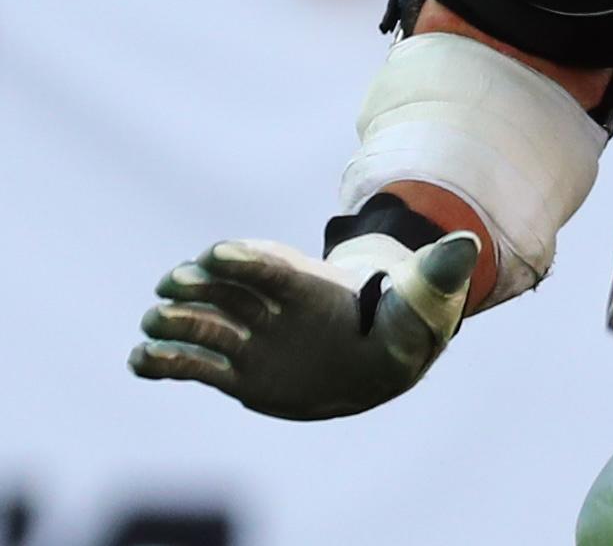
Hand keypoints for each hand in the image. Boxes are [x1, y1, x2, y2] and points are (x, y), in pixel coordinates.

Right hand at [129, 231, 478, 419]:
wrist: (380, 357)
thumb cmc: (403, 320)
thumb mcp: (427, 298)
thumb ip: (437, 273)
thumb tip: (469, 244)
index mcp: (314, 284)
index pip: (277, 266)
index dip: (250, 258)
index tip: (220, 254)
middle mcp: (274, 304)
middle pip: (229, 288)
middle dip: (201, 283)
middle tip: (175, 283)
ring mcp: (252, 336)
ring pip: (204, 324)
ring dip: (176, 323)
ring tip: (151, 326)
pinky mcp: (237, 369)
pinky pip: (195, 365)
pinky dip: (166, 362)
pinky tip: (141, 363)